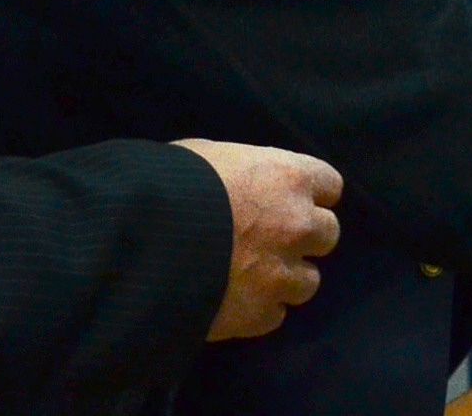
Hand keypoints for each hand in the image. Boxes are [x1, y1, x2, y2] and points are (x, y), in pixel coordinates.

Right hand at [172, 139, 342, 340]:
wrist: (141, 240)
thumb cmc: (169, 183)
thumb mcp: (209, 157)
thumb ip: (241, 173)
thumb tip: (238, 185)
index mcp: (288, 178)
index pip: (329, 185)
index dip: (309, 194)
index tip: (289, 199)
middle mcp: (297, 224)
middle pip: (326, 234)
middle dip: (302, 236)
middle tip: (269, 238)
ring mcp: (281, 274)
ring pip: (307, 281)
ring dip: (284, 278)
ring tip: (249, 275)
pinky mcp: (260, 315)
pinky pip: (275, 314)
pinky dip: (258, 309)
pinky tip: (231, 299)